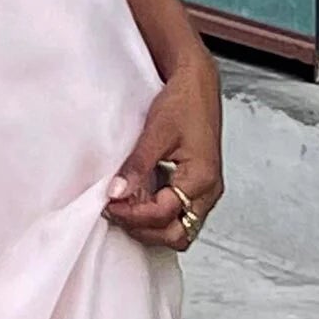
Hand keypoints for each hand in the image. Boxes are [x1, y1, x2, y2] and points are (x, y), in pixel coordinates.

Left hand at [105, 53, 223, 252]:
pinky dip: (157, 213)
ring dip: (150, 224)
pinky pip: (179, 212)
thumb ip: (137, 165)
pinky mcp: (198, 185)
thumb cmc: (184, 101)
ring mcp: (205, 191)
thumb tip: (117, 193)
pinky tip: (138, 199)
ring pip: (179, 228)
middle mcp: (208, 191)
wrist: (198, 84)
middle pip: (177, 234)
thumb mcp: (156, 131)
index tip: (110, 205)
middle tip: (115, 211)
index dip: (133, 214)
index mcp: (201, 178)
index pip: (164, 214)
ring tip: (125, 206)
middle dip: (144, 229)